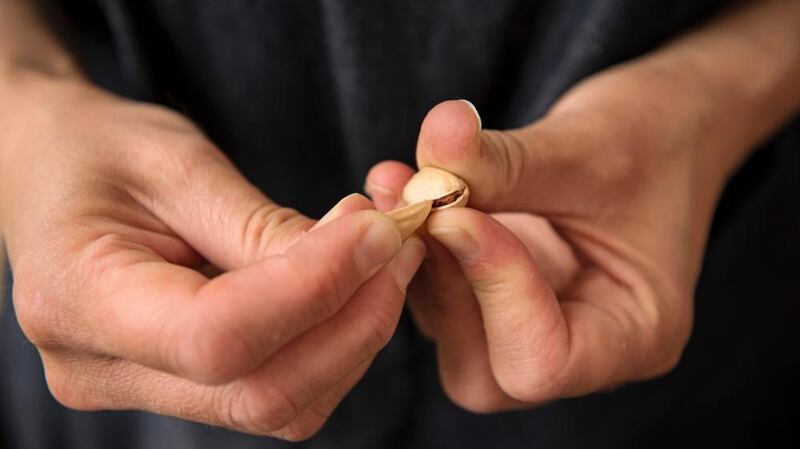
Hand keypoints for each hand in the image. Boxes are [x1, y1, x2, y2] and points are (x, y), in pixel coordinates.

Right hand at [0, 77, 423, 439]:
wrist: (51, 172)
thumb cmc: (98, 151)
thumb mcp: (173, 162)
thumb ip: (260, 226)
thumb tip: (360, 260)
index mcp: (77, 299)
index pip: (218, 335)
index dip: (315, 290)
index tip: (379, 230)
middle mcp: (102, 370)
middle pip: (261, 391)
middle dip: (354, 322)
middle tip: (400, 244)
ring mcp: (140, 389)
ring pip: (280, 404)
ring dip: (353, 337)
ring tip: (385, 257)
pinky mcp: (179, 387)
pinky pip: (276, 392)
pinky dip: (331, 346)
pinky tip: (352, 287)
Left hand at [366, 62, 726, 410]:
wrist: (663, 124)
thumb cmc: (653, 136)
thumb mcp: (589, 145)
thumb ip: (508, 161)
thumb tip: (433, 144)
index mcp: (636, 337)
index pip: (542, 361)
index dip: (491, 288)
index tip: (458, 211)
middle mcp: (583, 347)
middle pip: (482, 367)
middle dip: (441, 283)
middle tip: (412, 201)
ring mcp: (535, 323)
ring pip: (450, 330)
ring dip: (416, 257)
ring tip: (397, 182)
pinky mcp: (498, 295)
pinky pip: (441, 291)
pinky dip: (417, 243)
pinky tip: (402, 185)